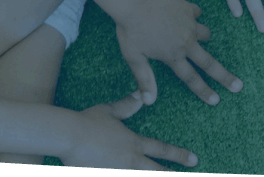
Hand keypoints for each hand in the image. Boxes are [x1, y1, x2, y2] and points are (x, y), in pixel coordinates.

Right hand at [61, 93, 199, 170]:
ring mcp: (119, 171)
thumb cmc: (87, 121)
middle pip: (156, 171)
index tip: (194, 160)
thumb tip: (141, 95)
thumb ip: (127, 105)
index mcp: (133, 143)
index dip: (179, 155)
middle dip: (172, 176)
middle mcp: (131, 160)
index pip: (162, 150)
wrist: (69, 136)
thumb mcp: (109, 110)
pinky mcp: (105, 176)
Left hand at [115, 0, 242, 105]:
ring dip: (203, 38)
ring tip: (196, 37)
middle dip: (225, 76)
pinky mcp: (188, 8)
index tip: (216, 101)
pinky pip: (196, 13)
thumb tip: (148, 102)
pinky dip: (193, 15)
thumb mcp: (134, 58)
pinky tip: (185, 14)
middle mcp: (186, 42)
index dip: (204, 91)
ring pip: (205, 34)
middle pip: (209, 63)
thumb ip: (144, 79)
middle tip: (238, 86)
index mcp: (172, 56)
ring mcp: (190, 25)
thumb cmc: (130, 30)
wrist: (134, 1)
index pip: (191, 79)